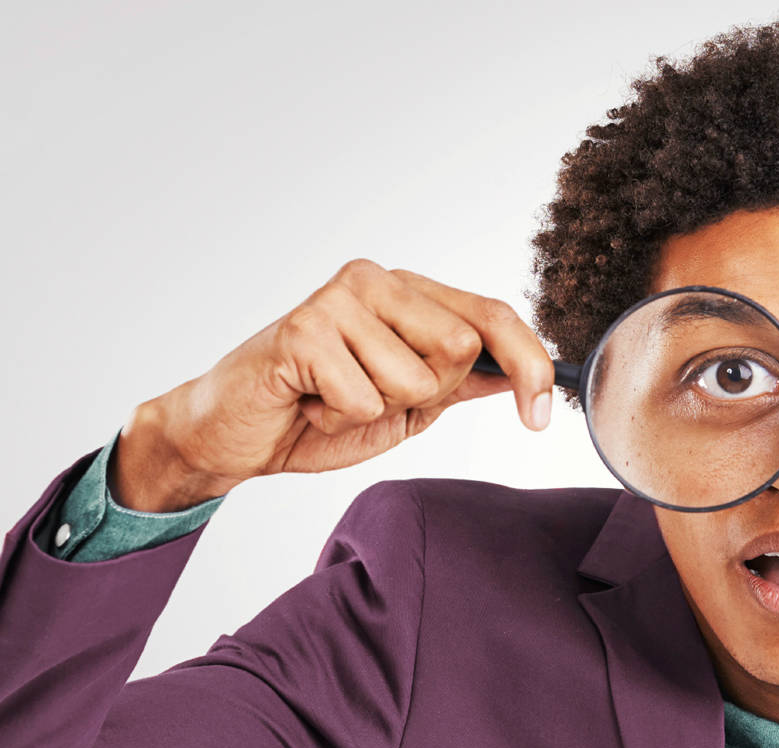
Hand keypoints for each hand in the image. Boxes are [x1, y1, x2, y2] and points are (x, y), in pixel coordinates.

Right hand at [112, 259, 554, 510]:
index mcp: (408, 292)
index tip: (541, 418)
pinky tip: (309, 402)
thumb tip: (527, 376)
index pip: (494, 314)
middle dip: (428, 394)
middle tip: (375, 397)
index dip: (529, 364)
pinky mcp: (303, 329)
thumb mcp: (409, 405)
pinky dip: (339, 417)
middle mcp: (376, 281)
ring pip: (414, 378)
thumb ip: (461, 382)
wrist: (236, 434)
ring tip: (334, 398)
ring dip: (377, 410)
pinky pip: (364, 397)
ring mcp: (338, 299)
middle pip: (462, 346)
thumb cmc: (317, 412)